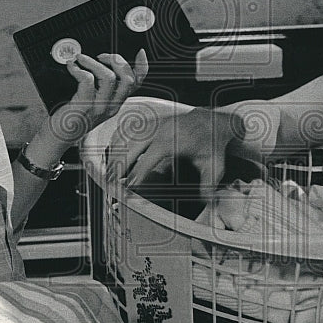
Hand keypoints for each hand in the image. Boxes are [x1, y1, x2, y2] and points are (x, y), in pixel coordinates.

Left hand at [47, 49, 148, 143]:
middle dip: (116, 60)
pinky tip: (72, 67)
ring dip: (94, 63)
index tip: (139, 53)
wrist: (57, 138)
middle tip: (100, 56)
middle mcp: (110, 106)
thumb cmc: (71, 119)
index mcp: (115, 103)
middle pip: (127, 79)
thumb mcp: (93, 103)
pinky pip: (87, 80)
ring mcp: (99, 107)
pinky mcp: (84, 106)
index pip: (136, 85)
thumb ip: (101, 88)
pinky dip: (79, 69)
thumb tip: (100, 64)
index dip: (142, 67)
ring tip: (82, 59)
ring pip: (109, 77)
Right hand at [106, 106, 242, 200]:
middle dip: (119, 163)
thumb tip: (207, 202)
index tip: (129, 186)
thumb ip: (208, 184)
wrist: (211, 121)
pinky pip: (128, 129)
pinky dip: (117, 141)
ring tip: (108, 171)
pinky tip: (112, 154)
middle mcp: (161, 129)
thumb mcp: (214, 166)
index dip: (138, 172)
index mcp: (174, 140)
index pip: (150, 157)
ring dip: (115, 153)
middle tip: (111, 182)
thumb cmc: (211, 144)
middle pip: (132, 145)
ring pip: (127, 136)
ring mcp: (154, 124)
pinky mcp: (150, 122)